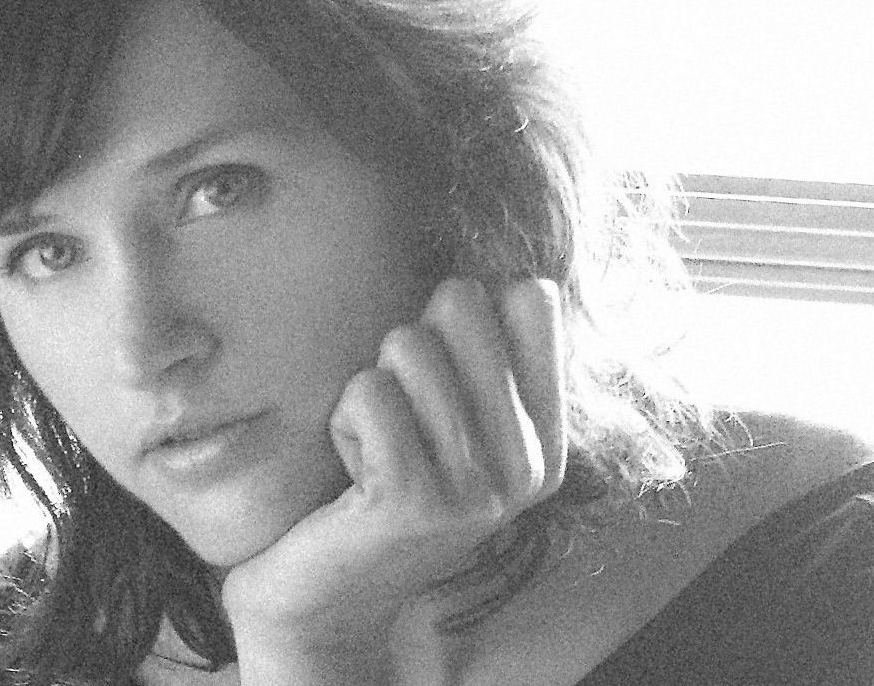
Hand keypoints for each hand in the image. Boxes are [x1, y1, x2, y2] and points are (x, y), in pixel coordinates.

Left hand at [222, 278, 566, 682]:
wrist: (327, 594)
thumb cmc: (382, 486)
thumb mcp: (454, 427)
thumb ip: (484, 359)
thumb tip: (495, 277)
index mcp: (546, 438)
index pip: (531, 296)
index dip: (464, 312)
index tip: (442, 378)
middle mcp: (526, 465)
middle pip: (462, 301)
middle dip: (407, 341)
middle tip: (399, 412)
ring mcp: (474, 487)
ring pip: (407, 344)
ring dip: (370, 386)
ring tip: (376, 444)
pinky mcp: (412, 500)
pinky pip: (367, 392)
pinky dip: (343, 418)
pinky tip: (354, 471)